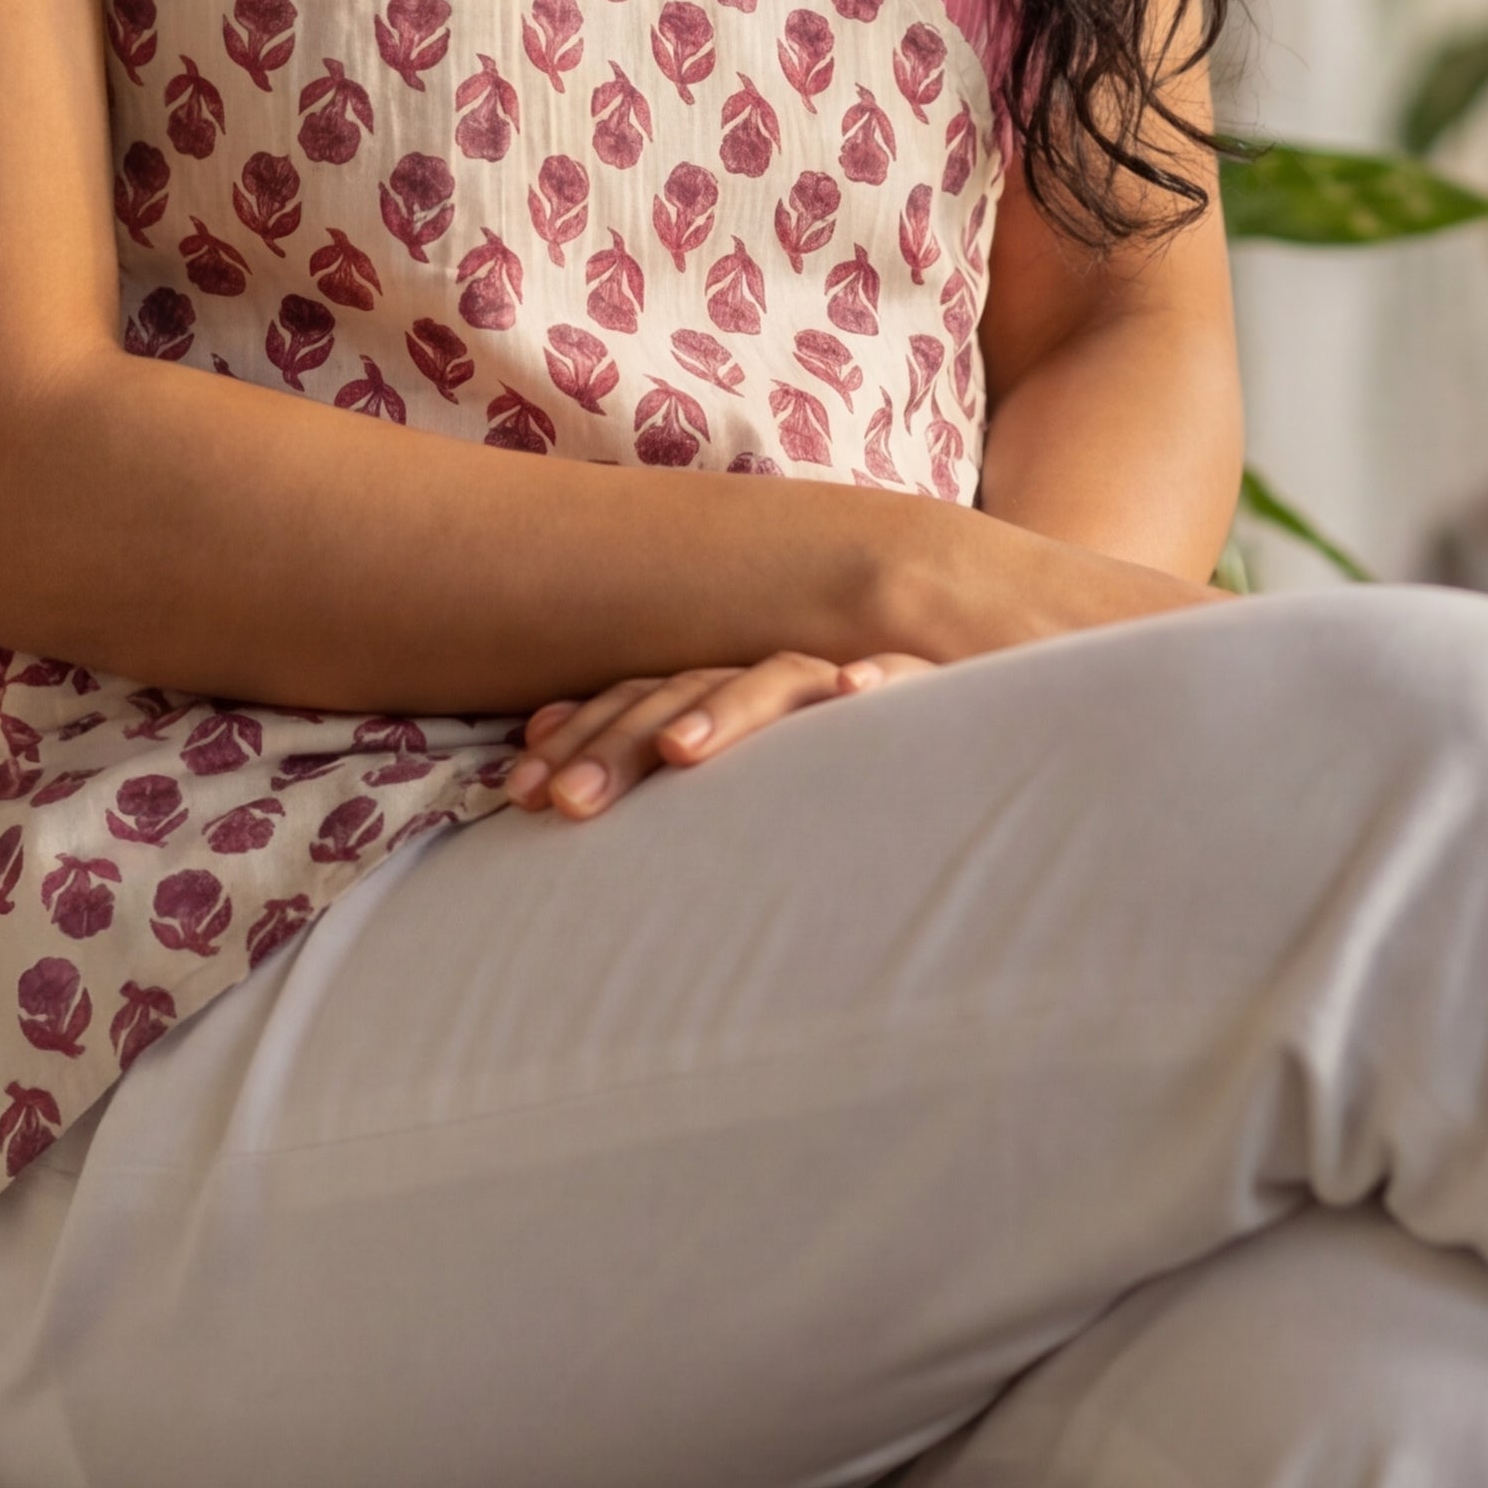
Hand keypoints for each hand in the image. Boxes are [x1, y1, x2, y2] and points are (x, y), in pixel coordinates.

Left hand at [505, 649, 933, 819]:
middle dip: (618, 745)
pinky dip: (877, 679)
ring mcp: (849, 688)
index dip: (580, 739)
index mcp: (728, 705)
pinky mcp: (929, 700)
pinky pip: (904, 676)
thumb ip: (667, 803)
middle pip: (687, 693)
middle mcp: (778, 687)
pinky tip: (852, 693)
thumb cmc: (838, 803)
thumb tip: (553, 806)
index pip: (642, 703)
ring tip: (679, 752)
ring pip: (776, 680)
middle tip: (564, 803)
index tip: (518, 793)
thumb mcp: (745, 811)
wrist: (969, 763)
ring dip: (725, 710)